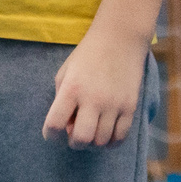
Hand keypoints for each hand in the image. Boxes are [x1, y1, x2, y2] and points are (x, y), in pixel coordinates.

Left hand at [45, 27, 146, 146]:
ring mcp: (114, 104)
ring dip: (93, 142)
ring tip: (91, 131)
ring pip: (102, 141)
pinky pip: (120, 137)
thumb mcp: (66, 72)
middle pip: (81, 139)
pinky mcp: (130, 107)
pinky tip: (106, 134)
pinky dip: (111, 142)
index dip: (51, 135)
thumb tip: (67, 128)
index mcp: (72, 88)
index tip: (53, 134)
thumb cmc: (87, 55)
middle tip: (75, 134)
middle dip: (74, 142)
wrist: (120, 39)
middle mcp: (93, 99)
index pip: (55, 123)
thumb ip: (61, 100)